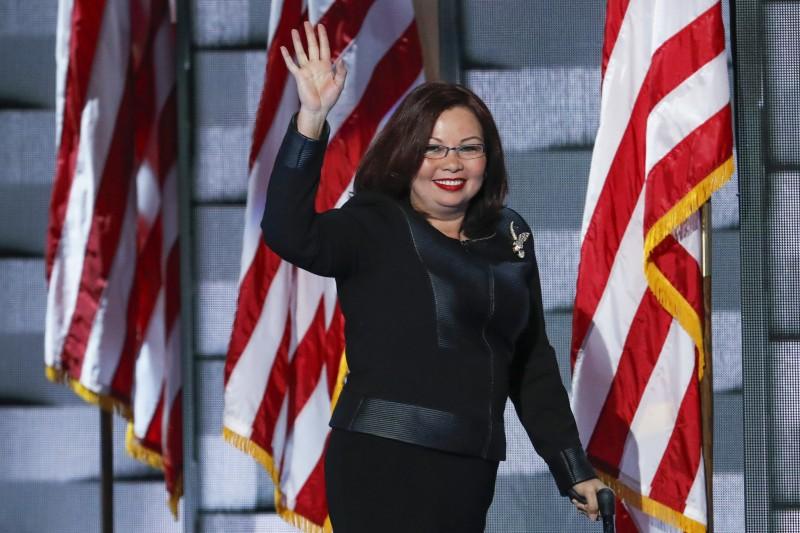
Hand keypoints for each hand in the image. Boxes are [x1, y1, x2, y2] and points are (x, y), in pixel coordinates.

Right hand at [280, 21, 347, 138]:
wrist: (318, 110)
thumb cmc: (329, 100)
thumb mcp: (339, 85)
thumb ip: (342, 72)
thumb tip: (342, 59)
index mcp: (326, 66)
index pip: (324, 48)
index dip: (323, 37)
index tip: (320, 26)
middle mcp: (315, 66)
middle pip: (312, 46)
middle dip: (310, 35)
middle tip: (308, 23)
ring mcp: (306, 70)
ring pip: (301, 52)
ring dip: (298, 42)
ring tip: (294, 30)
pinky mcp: (299, 76)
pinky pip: (291, 64)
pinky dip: (287, 57)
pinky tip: (283, 48)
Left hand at [570, 478, 608, 520]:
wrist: (573, 477)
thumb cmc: (583, 482)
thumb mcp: (589, 493)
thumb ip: (592, 506)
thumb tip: (594, 518)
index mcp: (608, 495)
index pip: (606, 510)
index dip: (596, 512)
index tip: (587, 507)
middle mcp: (604, 499)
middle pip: (598, 512)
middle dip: (587, 510)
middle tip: (580, 504)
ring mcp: (597, 501)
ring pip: (591, 512)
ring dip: (582, 508)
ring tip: (577, 501)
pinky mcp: (591, 502)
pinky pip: (587, 510)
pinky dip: (581, 507)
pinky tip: (576, 501)